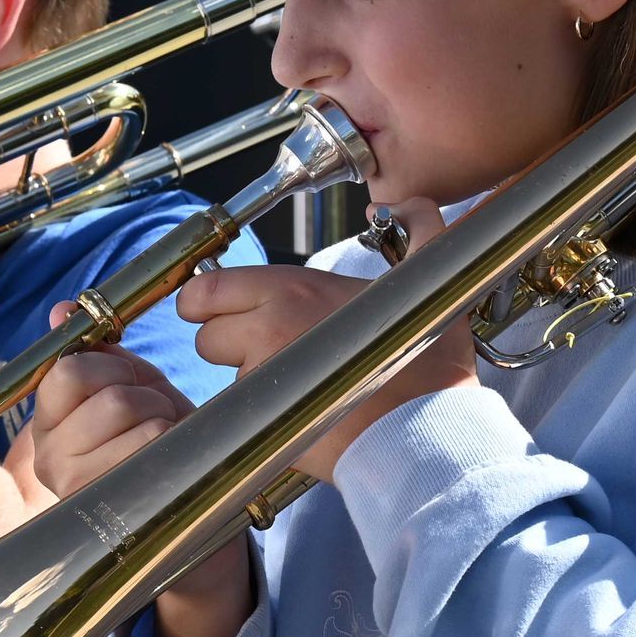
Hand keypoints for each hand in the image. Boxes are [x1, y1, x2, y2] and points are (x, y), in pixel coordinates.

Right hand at [27, 303, 245, 608]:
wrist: (187, 510)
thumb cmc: (154, 445)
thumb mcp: (123, 391)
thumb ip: (95, 354)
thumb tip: (62, 310)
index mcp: (46, 426)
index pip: (67, 371)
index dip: (111, 365)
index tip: (129, 382)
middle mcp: (49, 459)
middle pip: (104, 390)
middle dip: (143, 391)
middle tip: (153, 415)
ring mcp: (77, 485)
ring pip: (127, 408)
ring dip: (161, 415)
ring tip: (164, 438)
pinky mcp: (111, 503)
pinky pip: (150, 438)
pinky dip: (172, 436)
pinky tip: (172, 459)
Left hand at [177, 197, 478, 480]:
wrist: (428, 431)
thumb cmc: (427, 362)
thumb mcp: (430, 280)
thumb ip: (418, 228)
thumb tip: (401, 205)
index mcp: (290, 290)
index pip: (206, 290)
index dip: (207, 303)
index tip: (222, 312)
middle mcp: (265, 327)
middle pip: (206, 336)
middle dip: (229, 343)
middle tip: (268, 350)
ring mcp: (259, 377)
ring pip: (226, 377)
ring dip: (250, 380)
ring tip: (298, 382)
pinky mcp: (262, 421)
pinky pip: (240, 415)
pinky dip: (261, 415)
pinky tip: (299, 412)